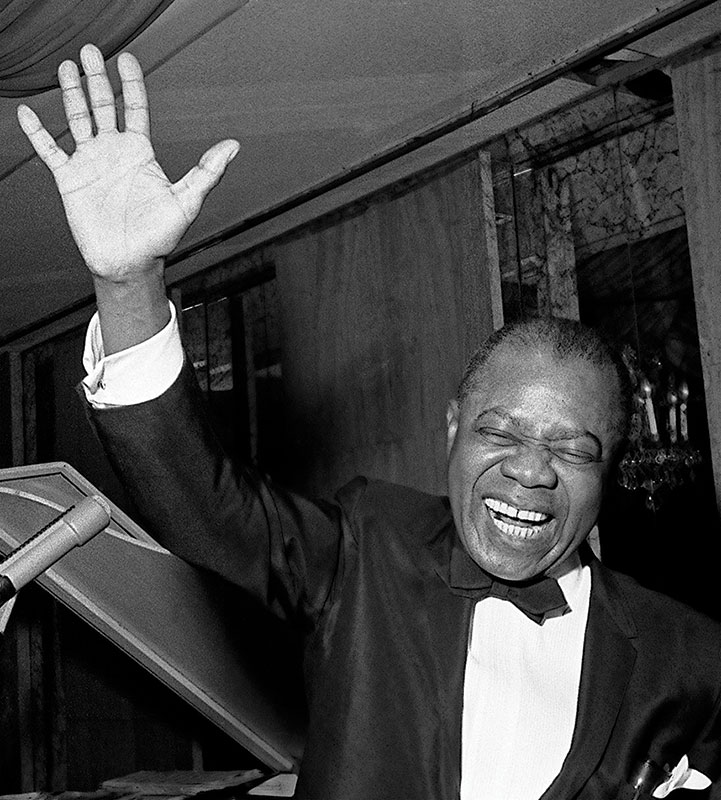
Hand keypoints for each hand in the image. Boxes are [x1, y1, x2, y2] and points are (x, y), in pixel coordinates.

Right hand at [17, 43, 238, 283]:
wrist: (130, 262)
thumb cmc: (160, 236)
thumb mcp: (187, 201)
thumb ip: (207, 171)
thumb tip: (234, 146)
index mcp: (141, 152)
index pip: (135, 108)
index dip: (131, 83)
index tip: (126, 59)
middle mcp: (114, 152)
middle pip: (103, 105)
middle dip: (96, 77)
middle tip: (90, 50)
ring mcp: (91, 163)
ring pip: (77, 119)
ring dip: (71, 93)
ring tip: (66, 66)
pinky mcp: (70, 179)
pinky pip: (50, 150)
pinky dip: (37, 132)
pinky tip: (28, 112)